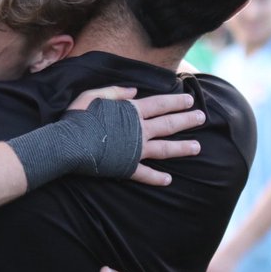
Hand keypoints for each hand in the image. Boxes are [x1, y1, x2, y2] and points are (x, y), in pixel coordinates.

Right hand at [69, 86, 203, 185]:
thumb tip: (135, 90)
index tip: (191, 100)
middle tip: (202, 118)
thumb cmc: (77, 118)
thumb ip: (115, 91)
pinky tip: (169, 180)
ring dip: (182, 148)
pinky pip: (146, 174)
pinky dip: (158, 178)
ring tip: (198, 148)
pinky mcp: (127, 167)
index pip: (160, 104)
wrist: (68, 144)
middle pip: (168, 125)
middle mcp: (138, 130)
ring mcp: (135, 150)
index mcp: (131, 112)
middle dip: (187, 120)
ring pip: (165, 149)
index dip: (176, 102)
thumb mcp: (92, 95)